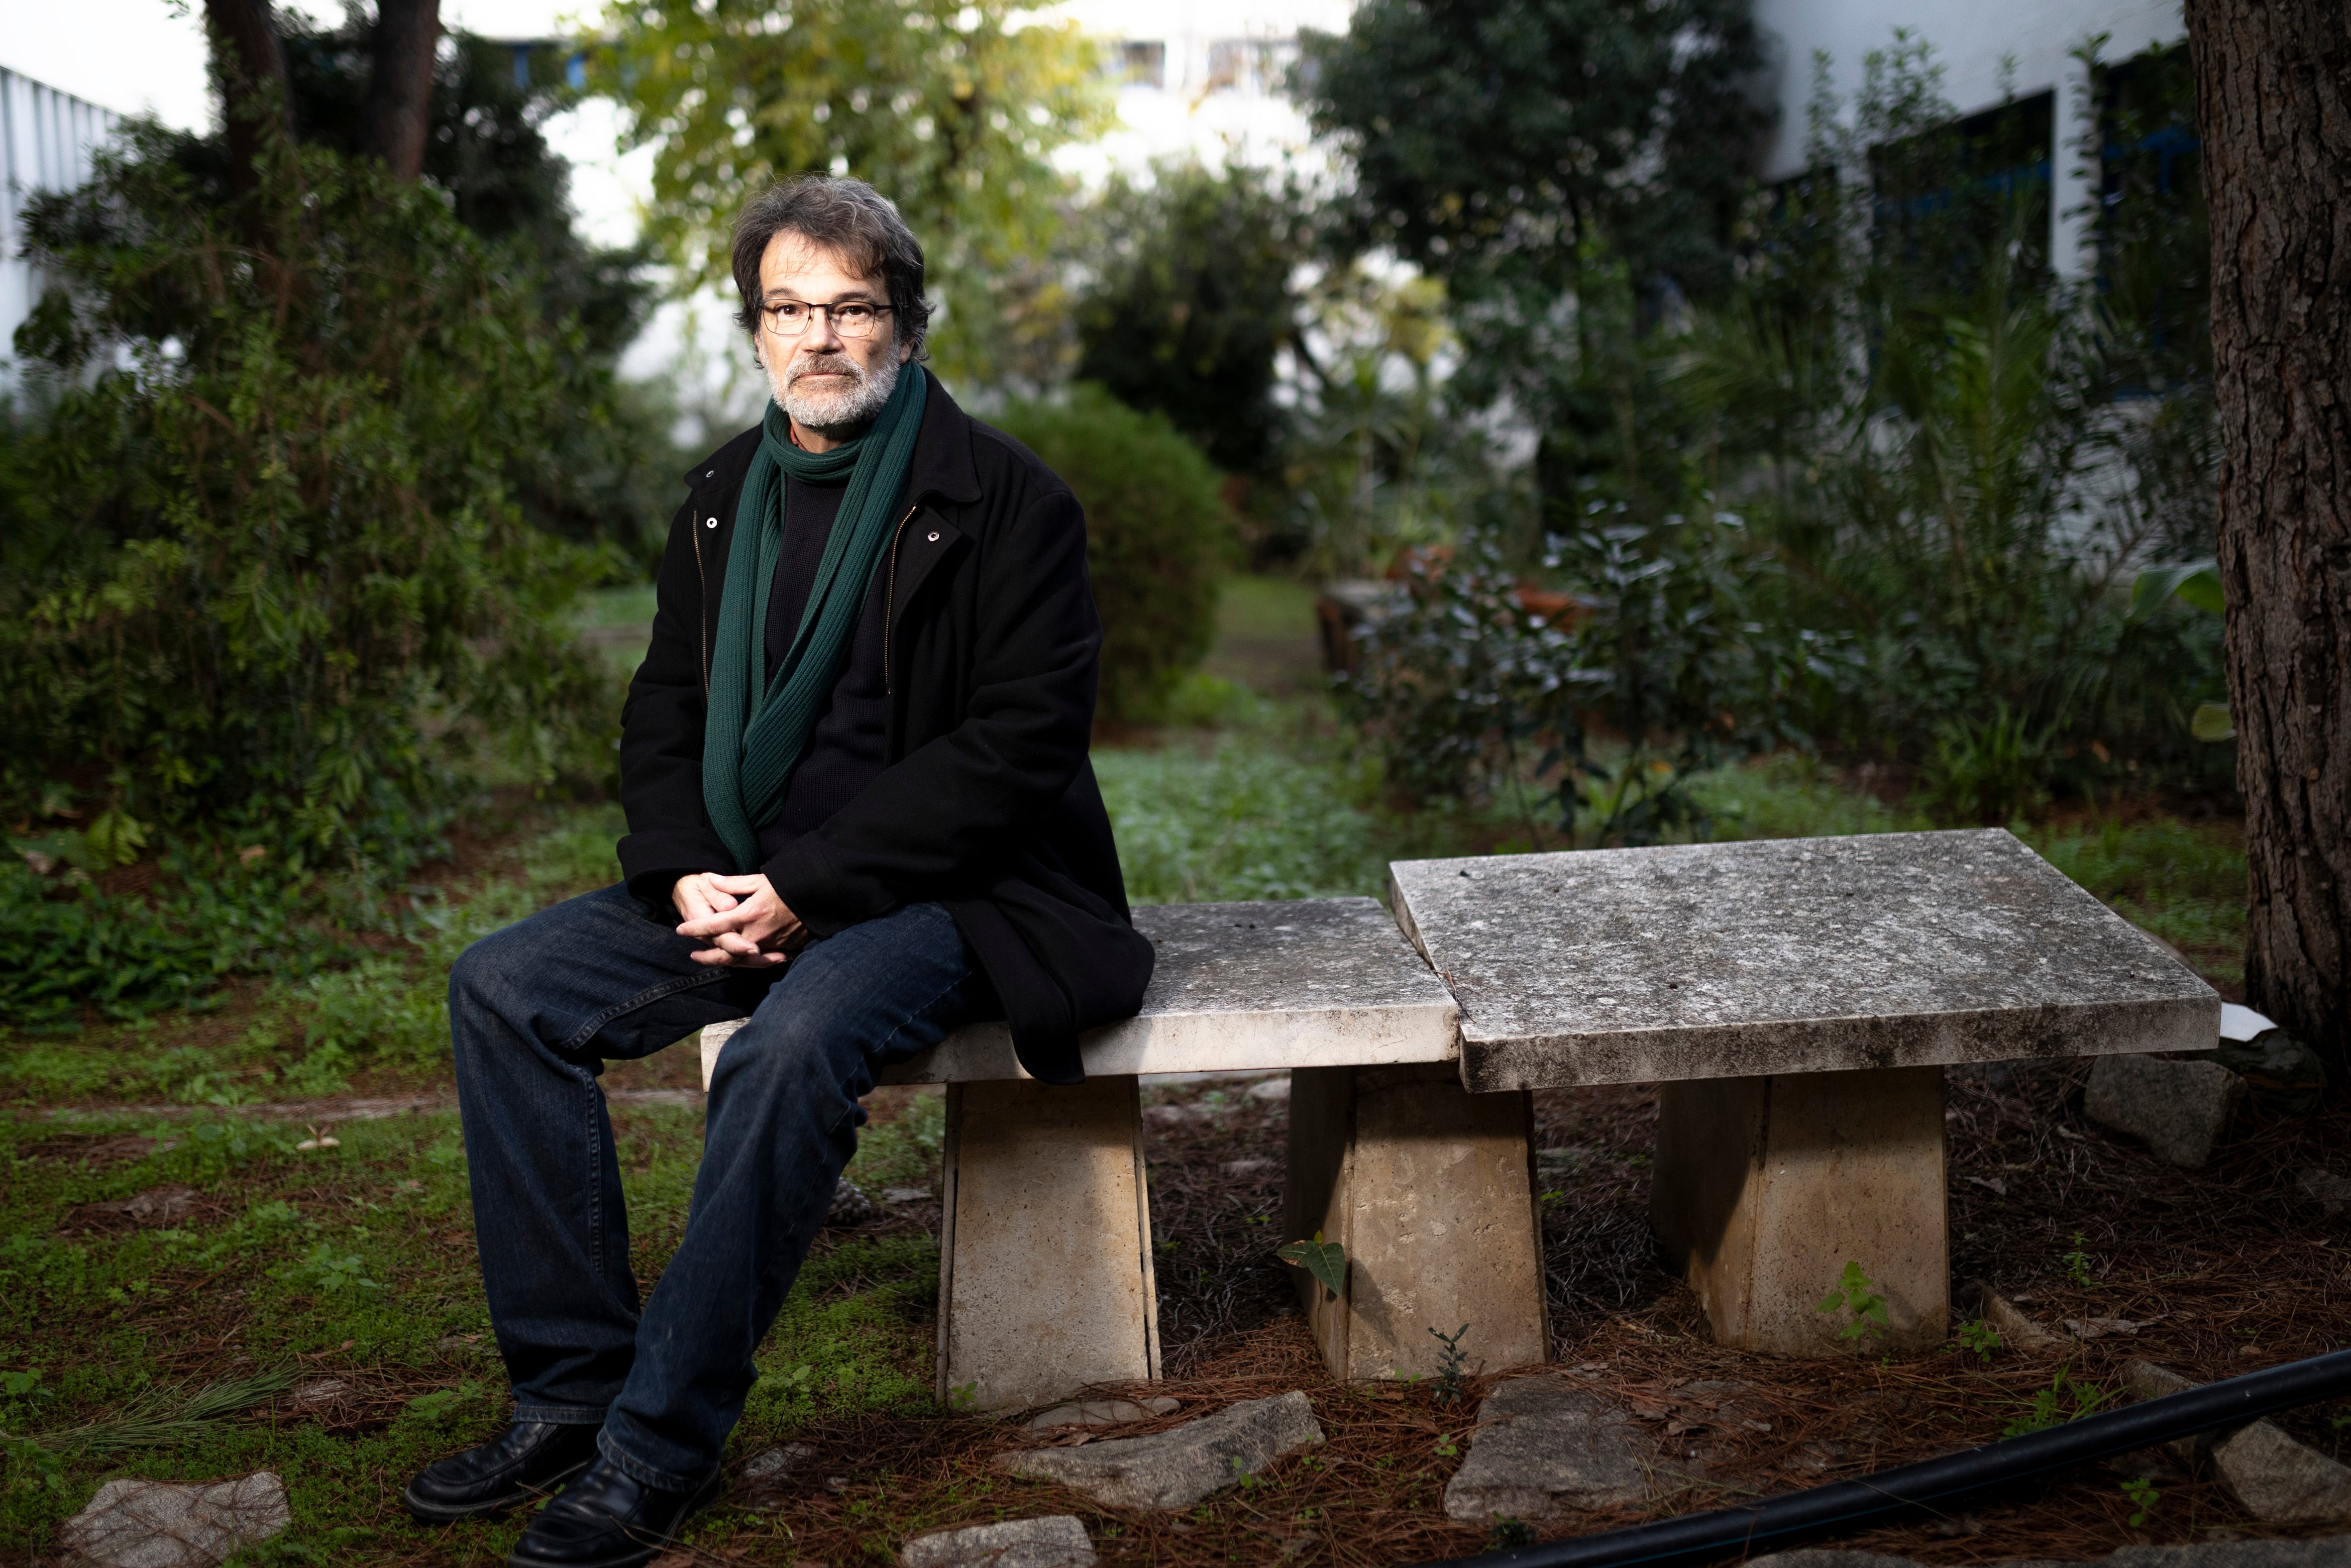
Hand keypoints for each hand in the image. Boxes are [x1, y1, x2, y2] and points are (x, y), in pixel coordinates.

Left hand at [671, 873, 803, 967]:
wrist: (820, 896)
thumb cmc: (788, 885)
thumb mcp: (760, 880)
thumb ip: (733, 884)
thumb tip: (711, 879)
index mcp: (749, 913)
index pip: (715, 925)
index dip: (695, 928)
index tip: (680, 930)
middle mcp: (757, 933)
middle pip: (725, 952)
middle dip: (707, 956)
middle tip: (694, 955)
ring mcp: (770, 944)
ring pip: (741, 960)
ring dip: (724, 961)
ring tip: (711, 959)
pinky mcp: (782, 948)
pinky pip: (760, 960)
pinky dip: (746, 961)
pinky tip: (739, 960)